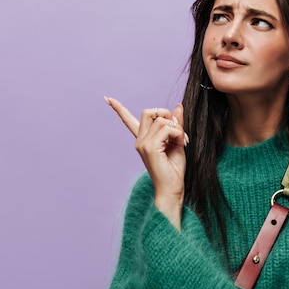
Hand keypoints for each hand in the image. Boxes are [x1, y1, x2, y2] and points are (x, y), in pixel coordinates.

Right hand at [104, 96, 187, 229]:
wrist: (172, 189)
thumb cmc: (174, 170)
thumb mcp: (177, 141)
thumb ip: (176, 124)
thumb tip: (178, 105)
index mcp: (144, 140)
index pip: (128, 120)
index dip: (118, 108)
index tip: (107, 98)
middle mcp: (140, 140)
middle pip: (149, 111)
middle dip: (166, 114)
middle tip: (177, 130)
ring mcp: (143, 143)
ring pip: (161, 118)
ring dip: (177, 127)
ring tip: (182, 142)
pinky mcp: (149, 147)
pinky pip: (167, 128)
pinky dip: (178, 133)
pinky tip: (181, 143)